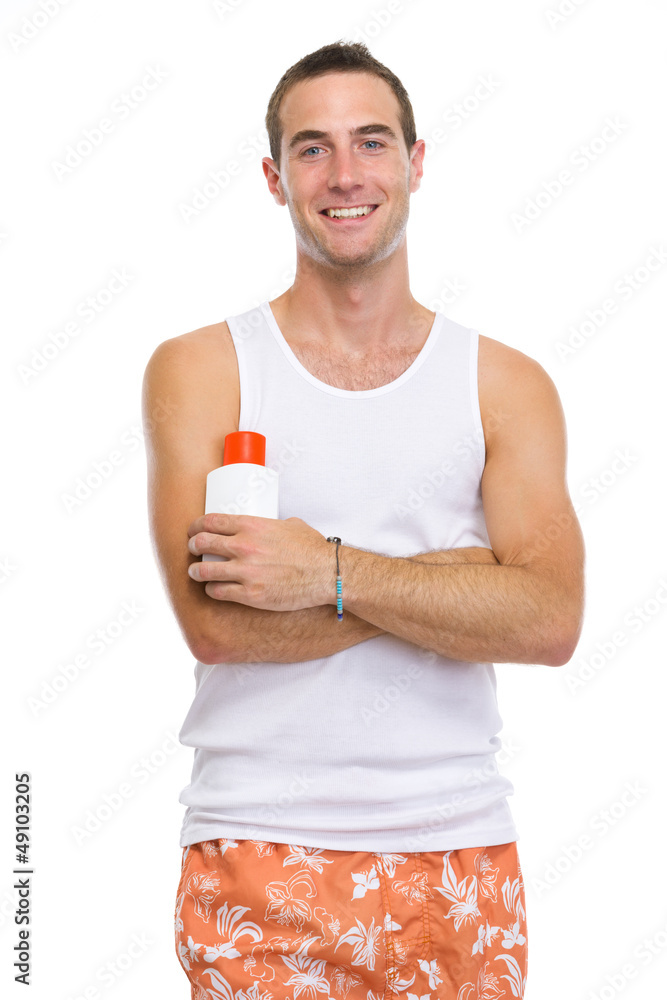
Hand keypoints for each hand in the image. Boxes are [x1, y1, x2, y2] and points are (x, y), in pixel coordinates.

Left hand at [186, 512, 333, 610]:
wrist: (326, 574)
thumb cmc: (312, 549)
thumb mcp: (292, 525)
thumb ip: (275, 523)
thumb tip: (272, 525)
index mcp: (251, 525)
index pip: (211, 521)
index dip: (196, 526)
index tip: (193, 531)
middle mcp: (244, 546)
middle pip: (202, 543)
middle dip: (192, 546)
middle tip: (193, 550)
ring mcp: (245, 571)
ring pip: (204, 571)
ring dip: (195, 572)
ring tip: (196, 573)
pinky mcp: (250, 594)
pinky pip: (218, 592)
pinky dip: (212, 591)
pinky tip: (214, 590)